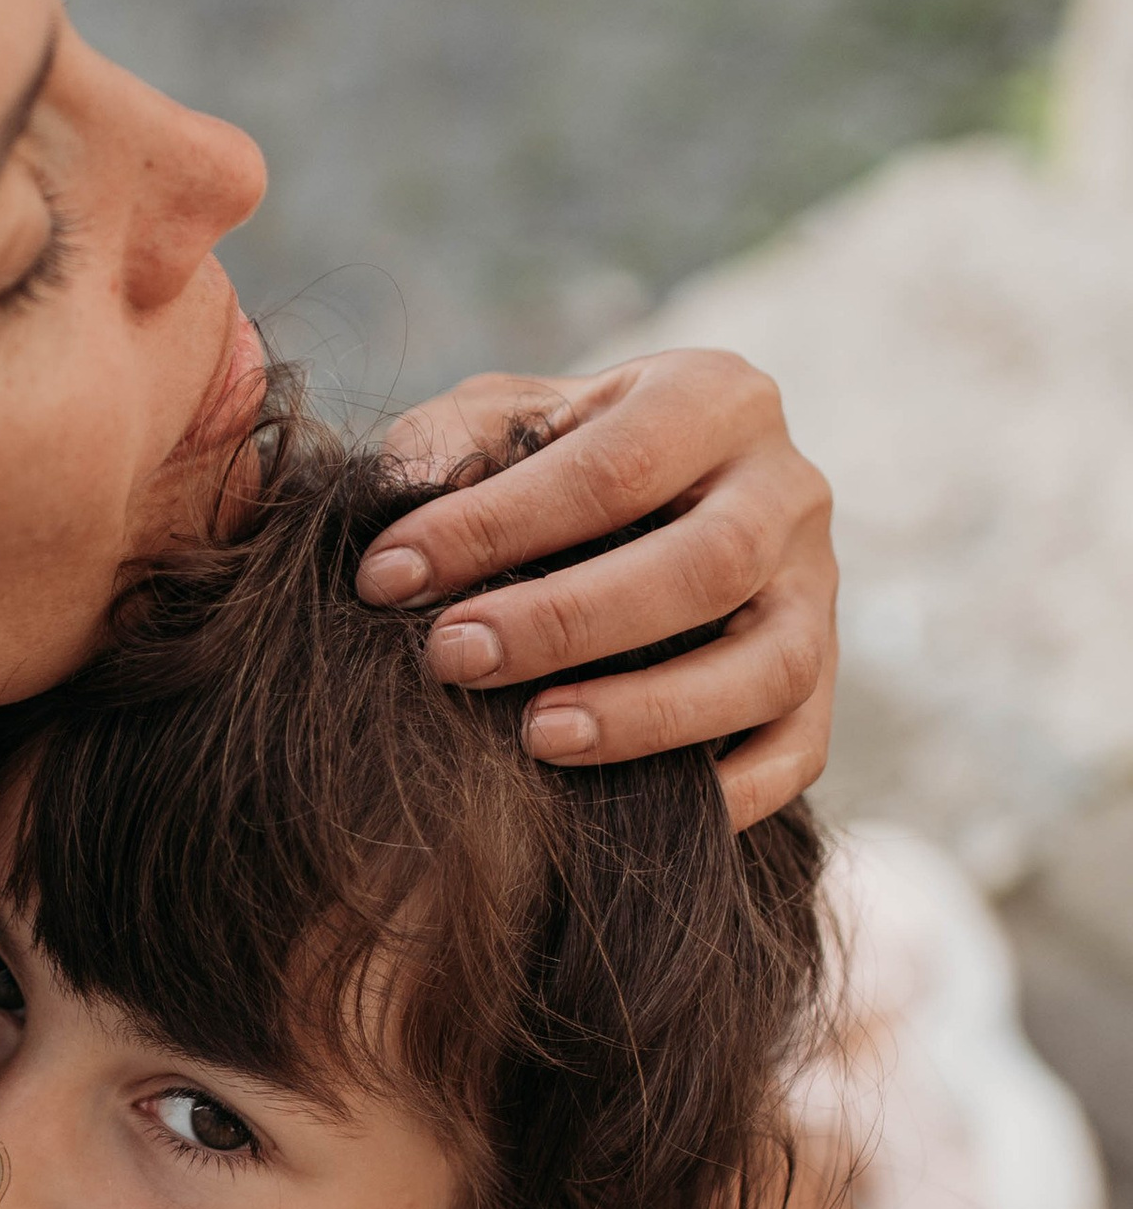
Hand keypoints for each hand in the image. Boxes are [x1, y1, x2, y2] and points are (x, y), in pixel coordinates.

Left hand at [367, 349, 837, 827]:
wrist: (650, 504)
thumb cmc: (555, 460)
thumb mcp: (503, 417)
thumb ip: (449, 440)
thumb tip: (401, 497)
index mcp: (713, 397)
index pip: (613, 464)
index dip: (493, 526)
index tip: (387, 578)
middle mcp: (788, 489)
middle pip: (706, 563)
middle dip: (569, 621)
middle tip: (453, 658)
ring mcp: (817, 591)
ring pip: (768, 665)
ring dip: (650, 713)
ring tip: (536, 738)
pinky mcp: (822, 682)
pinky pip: (798, 751)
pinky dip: (728, 793)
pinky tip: (629, 810)